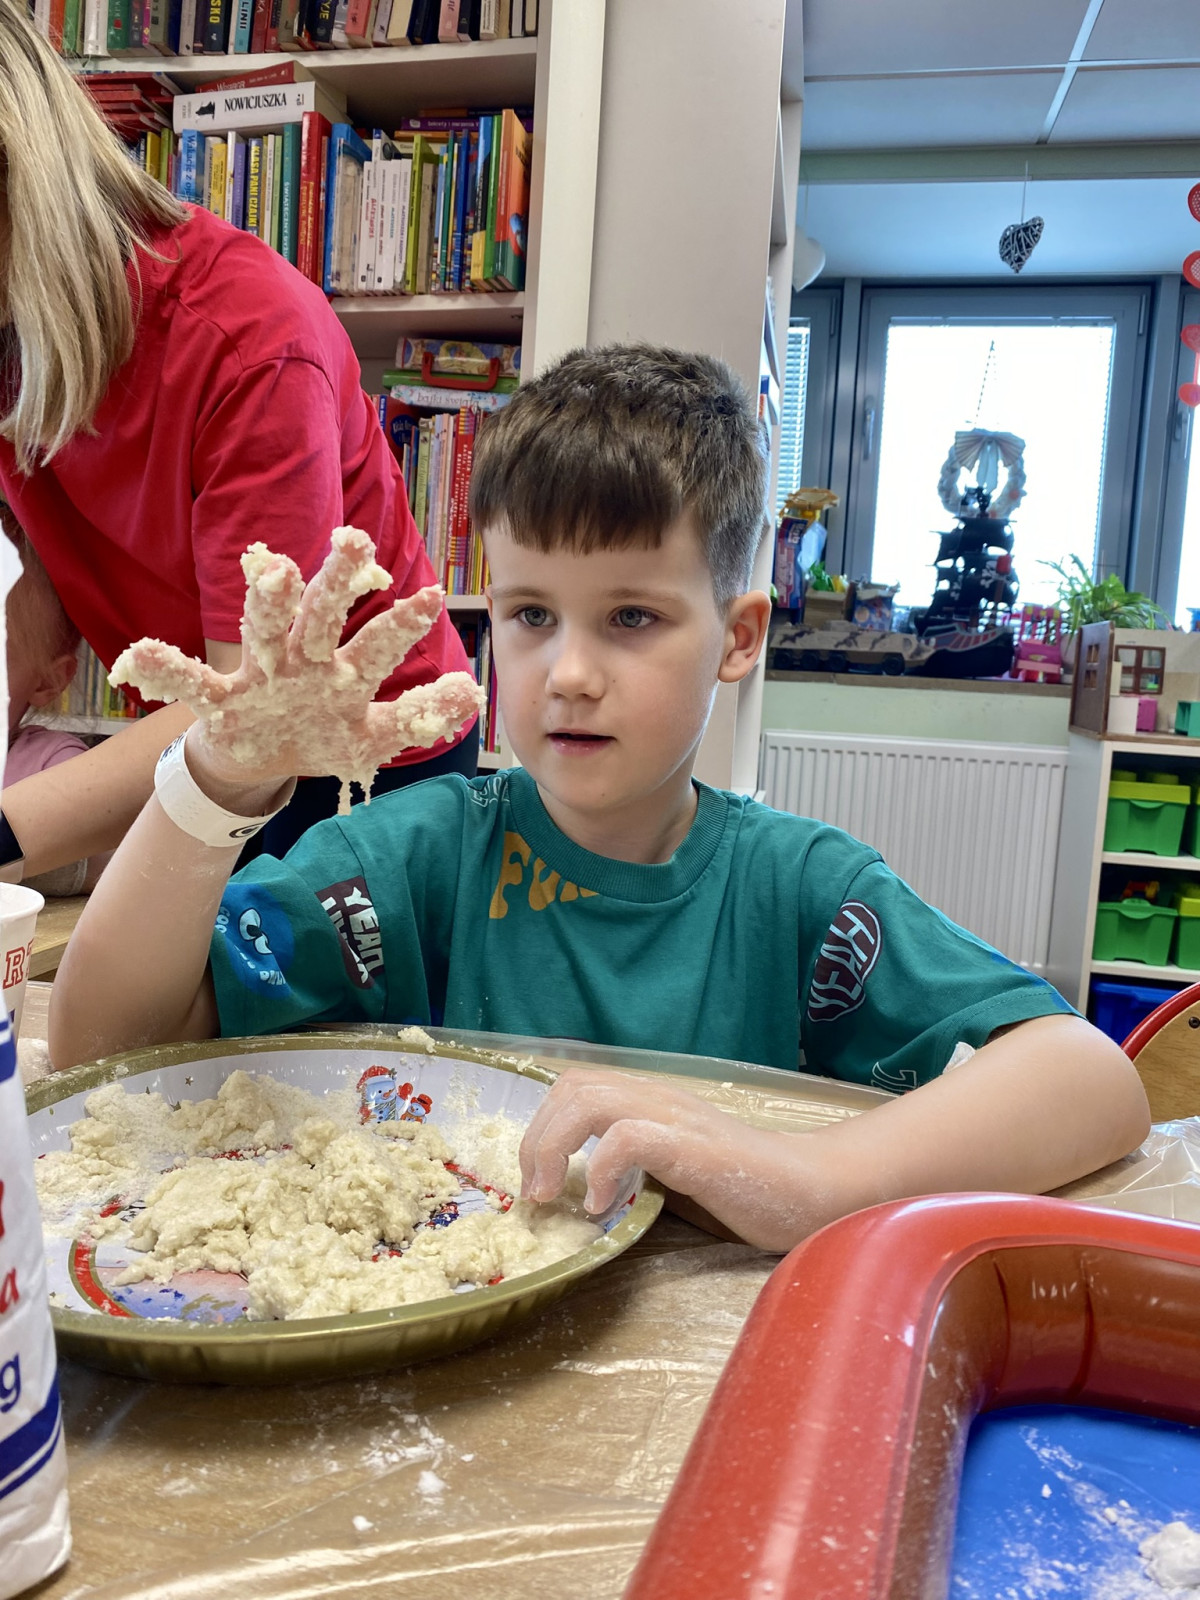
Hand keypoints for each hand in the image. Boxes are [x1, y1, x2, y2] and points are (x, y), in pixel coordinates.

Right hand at [111, 527, 483, 806]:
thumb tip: (471, 692)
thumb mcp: (371, 737)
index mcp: (342, 670)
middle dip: (338, 583)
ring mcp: (260, 677)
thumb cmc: (320, 734)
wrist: (259, 760)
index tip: (432, 595)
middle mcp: (302, 661)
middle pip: (322, 617)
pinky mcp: (220, 702)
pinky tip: (137, 657)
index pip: (376, 641)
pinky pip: (190, 683)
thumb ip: (419, 717)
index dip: (402, 622)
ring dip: (267, 605)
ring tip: (274, 575)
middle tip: (356, 542)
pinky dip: (164, 671)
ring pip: (262, 634)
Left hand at [518, 1067, 848, 1251]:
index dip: (541, 1127)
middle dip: (537, 1139)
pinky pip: (631, 1136)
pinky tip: (603, 1205)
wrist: (811, 1193)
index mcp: (649, 1104)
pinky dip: (603, 1168)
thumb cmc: (743, 1190)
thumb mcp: (670, 1175)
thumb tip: (571, 1195)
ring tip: (555, 1197)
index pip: (576, 1086)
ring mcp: (677, 1119)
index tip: (533, 1180)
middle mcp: (659, 1100)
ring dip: (556, 1148)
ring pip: (592, 1100)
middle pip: (573, 1086)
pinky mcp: (695, 1148)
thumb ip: (630, 1171)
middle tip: (536, 1194)